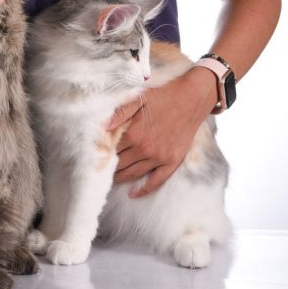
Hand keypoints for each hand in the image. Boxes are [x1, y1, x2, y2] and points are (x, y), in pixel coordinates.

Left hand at [106, 70, 216, 195]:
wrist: (191, 98)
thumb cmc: (164, 95)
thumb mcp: (139, 98)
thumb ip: (120, 112)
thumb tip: (103, 127)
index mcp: (134, 134)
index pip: (112, 149)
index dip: (103, 153)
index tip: (96, 157)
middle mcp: (145, 149)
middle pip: (120, 164)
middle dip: (109, 167)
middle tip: (100, 170)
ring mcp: (159, 157)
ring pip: (134, 173)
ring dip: (121, 178)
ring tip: (112, 179)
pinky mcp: (172, 161)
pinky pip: (156, 181)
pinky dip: (144, 189)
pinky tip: (133, 193)